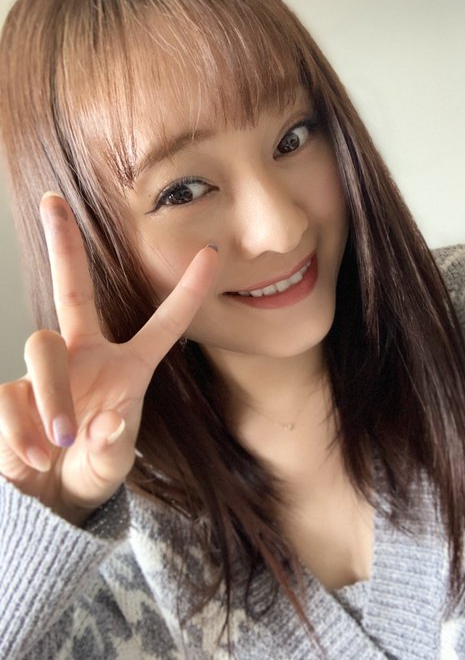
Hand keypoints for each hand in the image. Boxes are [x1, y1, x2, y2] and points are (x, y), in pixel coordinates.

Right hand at [0, 193, 218, 524]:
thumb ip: (114, 447)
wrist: (49, 498)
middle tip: (53, 200)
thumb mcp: (112, 463)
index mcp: (125, 367)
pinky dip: (21, 429)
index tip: (210, 253)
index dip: (186, 292)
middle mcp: (83, 356)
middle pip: (71, 292)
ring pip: (40, 345)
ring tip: (61, 442)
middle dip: (63, 245)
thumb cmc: (92, 470)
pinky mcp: (9, 392)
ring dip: (53, 395)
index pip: (162, 325)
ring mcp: (44, 370)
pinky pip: (10, 395)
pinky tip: (34, 456)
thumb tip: (106, 421)